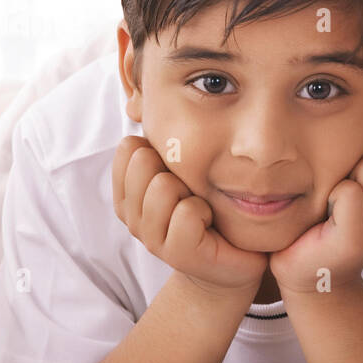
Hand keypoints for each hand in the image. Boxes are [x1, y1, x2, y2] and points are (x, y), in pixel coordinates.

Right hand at [111, 135, 268, 295]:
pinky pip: (187, 213)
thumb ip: (163, 144)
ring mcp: (151, 239)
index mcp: (129, 194)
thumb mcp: (184, 171)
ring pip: (164, 186)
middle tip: (194, 192)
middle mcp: (132, 217)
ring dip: (192, 192)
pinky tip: (211, 224)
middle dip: (177, 169)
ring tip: (203, 209)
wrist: (234, 262)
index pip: (128, 148)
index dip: (160, 150)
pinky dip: (205, 211)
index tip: (179, 171)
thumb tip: (143, 100)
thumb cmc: (211, 211)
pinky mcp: (177, 254)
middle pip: (144, 162)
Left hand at [269, 135, 362, 295]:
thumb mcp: (358, 178)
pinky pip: (348, 192)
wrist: (306, 268)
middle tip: (340, 196)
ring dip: (341, 180)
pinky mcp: (359, 240)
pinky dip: (330, 197)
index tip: (352, 183)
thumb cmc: (327, 216)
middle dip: (354, 163)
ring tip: (334, 207)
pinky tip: (325, 219)